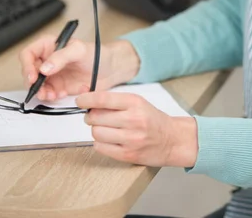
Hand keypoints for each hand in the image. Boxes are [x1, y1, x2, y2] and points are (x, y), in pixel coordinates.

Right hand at [19, 37, 139, 100]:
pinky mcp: (58, 86)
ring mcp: (53, 74)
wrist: (110, 69)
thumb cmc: (96, 54)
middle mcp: (48, 60)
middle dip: (32, 82)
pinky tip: (59, 95)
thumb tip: (44, 67)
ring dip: (40, 91)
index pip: (29, 53)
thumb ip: (60, 57)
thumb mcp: (79, 50)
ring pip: (37, 85)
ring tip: (50, 95)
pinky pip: (47, 93)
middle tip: (40, 89)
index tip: (33, 76)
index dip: (27, 65)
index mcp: (50, 46)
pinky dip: (50, 96)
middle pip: (29, 71)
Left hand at [77, 90, 197, 167]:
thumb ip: (112, 99)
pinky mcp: (128, 155)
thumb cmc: (152, 119)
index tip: (79, 100)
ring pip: (96, 133)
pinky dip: (100, 142)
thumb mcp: (136, 102)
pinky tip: (109, 139)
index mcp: (135, 103)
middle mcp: (133, 120)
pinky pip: (101, 148)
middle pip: (96, 117)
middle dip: (91, 116)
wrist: (171, 140)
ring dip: (96, 130)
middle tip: (95, 116)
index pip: (103, 99)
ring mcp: (130, 139)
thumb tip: (85, 96)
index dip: (87, 99)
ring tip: (106, 128)